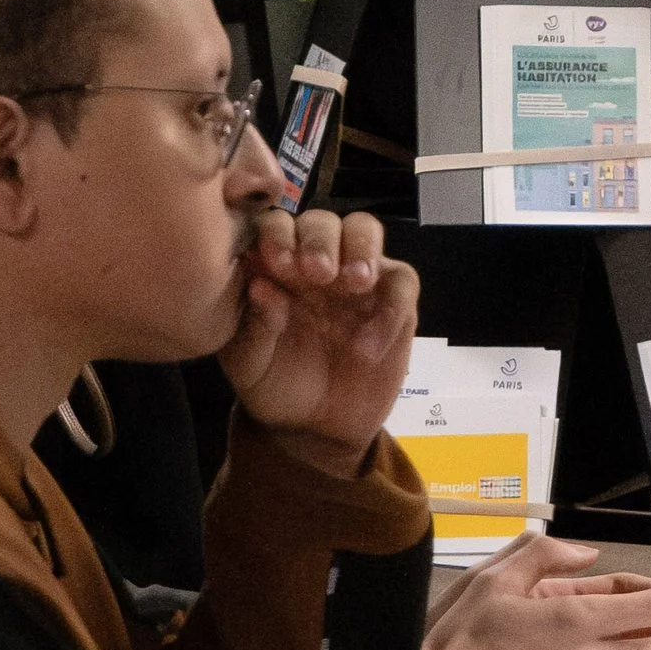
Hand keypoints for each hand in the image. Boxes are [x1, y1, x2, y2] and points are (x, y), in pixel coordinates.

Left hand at [221, 209, 417, 479]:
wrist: (313, 428)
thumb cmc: (273, 385)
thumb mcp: (248, 364)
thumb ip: (254, 326)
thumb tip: (261, 287)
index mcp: (274, 267)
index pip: (275, 227)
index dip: (277, 236)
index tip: (277, 265)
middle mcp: (315, 263)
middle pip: (323, 221)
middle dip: (320, 238)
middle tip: (317, 271)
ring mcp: (356, 280)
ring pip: (366, 231)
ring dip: (361, 248)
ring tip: (353, 282)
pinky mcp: (393, 306)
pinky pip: (402, 284)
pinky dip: (391, 306)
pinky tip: (368, 346)